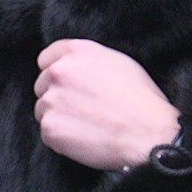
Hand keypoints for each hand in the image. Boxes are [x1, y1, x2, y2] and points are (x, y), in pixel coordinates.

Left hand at [34, 39, 180, 171]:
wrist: (149, 134)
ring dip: (58, 118)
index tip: (66, 86)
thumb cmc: (141, 100)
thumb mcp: (118, 62)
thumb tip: (74, 67)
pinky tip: (84, 138)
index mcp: (75, 52)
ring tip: (88, 125)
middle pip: (42, 85)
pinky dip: (61, 139)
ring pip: (43, 110)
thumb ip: (87, 61)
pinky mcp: (50, 128)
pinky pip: (48, 133)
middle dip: (57, 96)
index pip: (46, 59)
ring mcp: (51, 100)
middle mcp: (59, 72)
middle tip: (83, 109)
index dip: (57, 73)